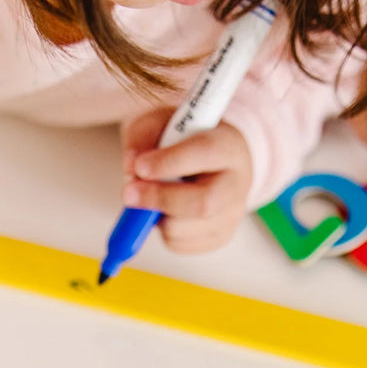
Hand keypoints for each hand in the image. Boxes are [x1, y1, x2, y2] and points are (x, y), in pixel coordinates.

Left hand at [120, 108, 252, 252]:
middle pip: (203, 203)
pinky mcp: (220, 237)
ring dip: (155, 216)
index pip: (204, 153)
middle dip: (159, 199)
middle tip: (128, 194)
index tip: (139, 167)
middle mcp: (237, 183)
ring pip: (184, 229)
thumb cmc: (185, 139)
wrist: (214, 161)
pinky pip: (179, 244)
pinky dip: (161, 230)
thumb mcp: (161, 123)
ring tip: (151, 197)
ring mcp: (232, 215)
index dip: (169, 162)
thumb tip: (131, 168)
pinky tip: (165, 211)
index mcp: (228, 145)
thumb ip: (143, 136)